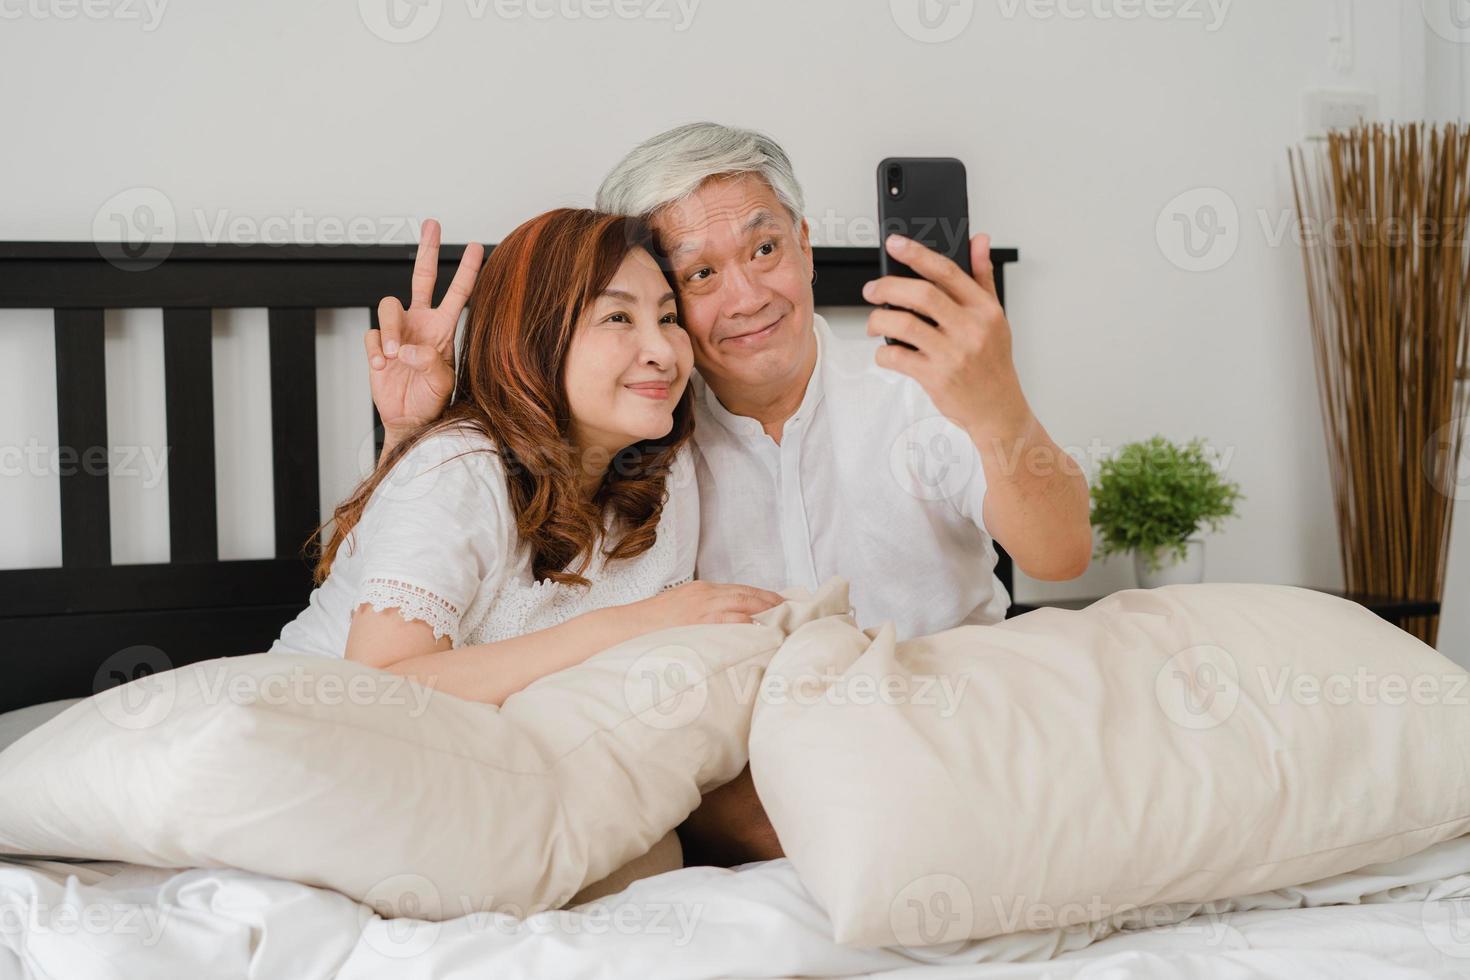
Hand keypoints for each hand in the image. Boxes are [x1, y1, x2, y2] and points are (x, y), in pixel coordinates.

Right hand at [365, 219, 483, 440]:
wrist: (409, 419)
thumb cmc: (432, 401)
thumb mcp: (442, 383)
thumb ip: (431, 363)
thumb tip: (408, 349)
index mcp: (443, 328)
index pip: (458, 293)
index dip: (467, 270)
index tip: (476, 247)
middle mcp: (421, 323)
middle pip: (422, 277)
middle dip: (427, 250)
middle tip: (432, 224)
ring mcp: (398, 331)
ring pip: (388, 305)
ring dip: (390, 330)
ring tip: (394, 355)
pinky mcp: (377, 344)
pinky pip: (371, 333)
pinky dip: (375, 348)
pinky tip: (382, 366)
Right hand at [632, 581, 784, 630]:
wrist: (621, 629)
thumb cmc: (648, 629)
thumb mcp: (679, 613)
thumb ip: (702, 617)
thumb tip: (726, 630)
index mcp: (702, 591)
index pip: (742, 591)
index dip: (765, 598)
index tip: (784, 605)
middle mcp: (705, 596)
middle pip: (749, 596)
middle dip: (774, 604)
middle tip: (797, 614)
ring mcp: (702, 609)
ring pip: (744, 607)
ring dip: (768, 615)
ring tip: (788, 625)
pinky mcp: (698, 622)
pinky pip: (731, 623)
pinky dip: (750, 627)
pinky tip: (765, 635)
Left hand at [862, 232, 1031, 442]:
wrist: (997, 409)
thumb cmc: (992, 361)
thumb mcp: (995, 317)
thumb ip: (983, 277)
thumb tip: (979, 239)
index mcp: (984, 309)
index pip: (947, 272)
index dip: (917, 253)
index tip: (894, 243)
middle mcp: (971, 329)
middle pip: (921, 294)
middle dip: (887, 287)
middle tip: (871, 289)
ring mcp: (953, 355)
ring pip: (903, 324)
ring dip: (878, 319)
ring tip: (873, 322)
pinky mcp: (936, 378)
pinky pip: (897, 356)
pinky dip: (883, 351)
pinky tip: (886, 351)